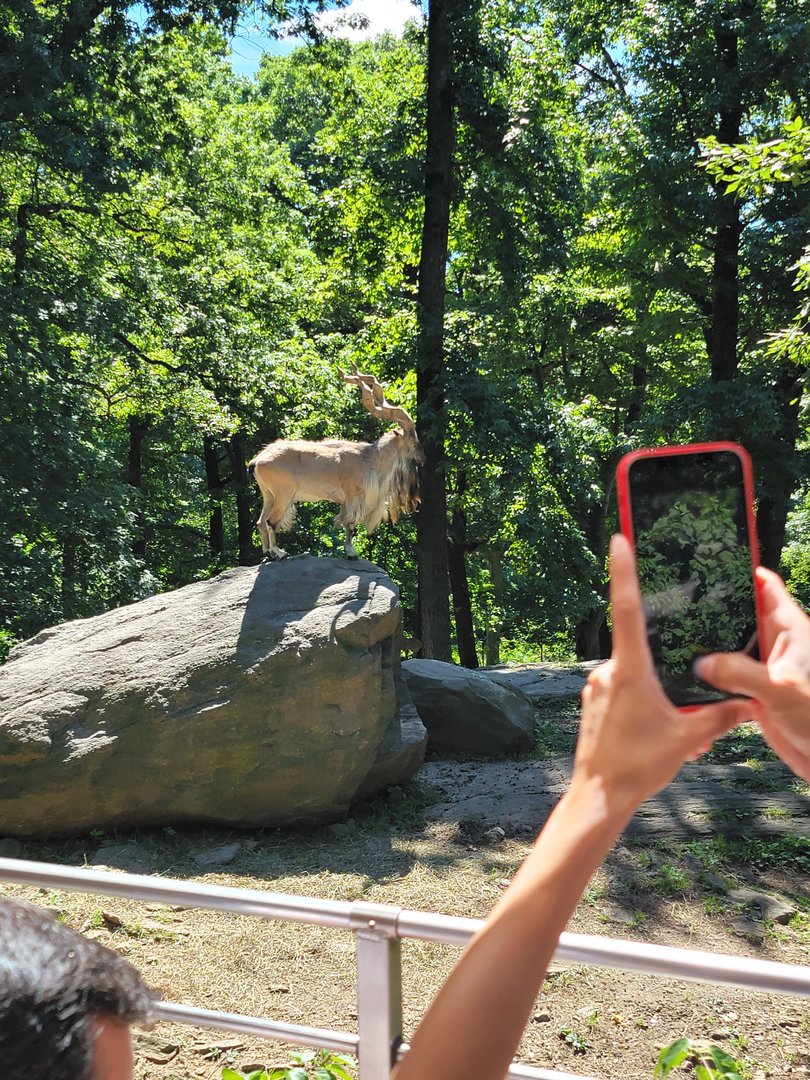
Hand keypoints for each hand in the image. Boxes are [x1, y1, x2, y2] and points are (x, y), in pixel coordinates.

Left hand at [572, 535, 746, 817]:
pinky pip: (624, 693)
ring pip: (637, 678)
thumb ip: (721, 716)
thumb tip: (749, 704)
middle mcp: (608, 670)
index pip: (628, 608)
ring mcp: (597, 685)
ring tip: (673, 735)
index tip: (618, 538)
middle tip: (682, 714)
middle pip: (645, 653)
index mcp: (630, 669)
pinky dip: (644, 706)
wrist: (598, 796)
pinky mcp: (593, 701)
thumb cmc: (638, 765)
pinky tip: (655, 735)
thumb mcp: (689, 738)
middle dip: (669, 678)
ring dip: (658, 697)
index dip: (624, 570)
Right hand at [696, 566, 809, 781]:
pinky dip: (706, 673)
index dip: (740, 569)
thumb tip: (703, 663)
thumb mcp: (780, 690)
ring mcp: (760, 665)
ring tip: (670, 630)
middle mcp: (773, 642)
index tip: (709, 560)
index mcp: (789, 628)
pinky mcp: (750, 688)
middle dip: (711, 604)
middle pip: (737, 610)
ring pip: (726, 642)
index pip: (764, 584)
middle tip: (675, 596)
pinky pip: (722, 673)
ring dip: (706, 641)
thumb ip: (741, 673)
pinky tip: (683, 672)